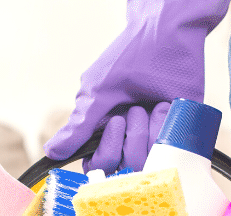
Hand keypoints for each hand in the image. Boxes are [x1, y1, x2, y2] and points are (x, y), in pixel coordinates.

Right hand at [44, 0, 229, 163]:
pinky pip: (171, 149)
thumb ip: (77, 128)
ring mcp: (155, 134)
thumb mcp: (96, 94)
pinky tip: (164, 105)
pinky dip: (165, 126)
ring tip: (148, 105)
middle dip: (128, 140)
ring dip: (145, 130)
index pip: (100, 165)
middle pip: (125, 167)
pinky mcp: (179, 129)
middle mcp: (129, 137)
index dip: (105, 154)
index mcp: (104, 131)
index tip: (112, 124)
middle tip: (129, 112)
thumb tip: (51, 153)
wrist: (166, 33)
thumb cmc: (128, 57)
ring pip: (148, 160)